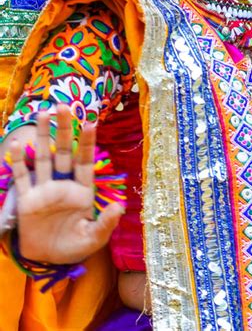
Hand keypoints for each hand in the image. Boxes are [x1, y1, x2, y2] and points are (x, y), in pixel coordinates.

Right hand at [10, 105, 123, 263]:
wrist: (47, 260)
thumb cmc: (74, 246)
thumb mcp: (93, 238)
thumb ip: (106, 223)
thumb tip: (119, 206)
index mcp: (83, 191)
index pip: (86, 161)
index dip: (88, 143)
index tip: (90, 122)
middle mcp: (63, 185)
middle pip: (64, 152)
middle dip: (64, 129)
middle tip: (62, 106)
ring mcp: (44, 190)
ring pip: (43, 158)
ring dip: (41, 136)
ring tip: (41, 113)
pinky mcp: (27, 200)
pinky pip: (22, 178)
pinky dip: (19, 162)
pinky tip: (17, 145)